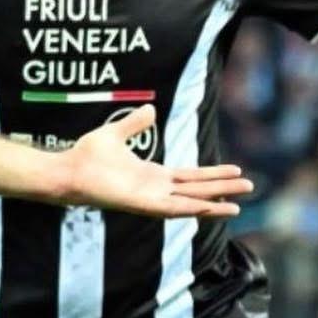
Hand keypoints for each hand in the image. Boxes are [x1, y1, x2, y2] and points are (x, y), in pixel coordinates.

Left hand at [62, 106, 252, 219]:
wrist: (68, 168)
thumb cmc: (86, 156)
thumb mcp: (116, 134)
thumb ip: (135, 124)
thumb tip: (150, 108)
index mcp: (152, 175)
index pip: (190, 176)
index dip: (213, 174)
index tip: (236, 171)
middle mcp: (154, 189)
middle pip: (196, 190)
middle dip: (222, 189)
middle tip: (250, 187)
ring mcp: (149, 199)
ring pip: (189, 203)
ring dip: (212, 204)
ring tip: (237, 206)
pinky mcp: (140, 205)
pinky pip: (171, 209)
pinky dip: (190, 209)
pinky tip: (209, 209)